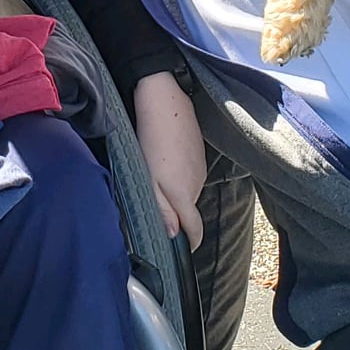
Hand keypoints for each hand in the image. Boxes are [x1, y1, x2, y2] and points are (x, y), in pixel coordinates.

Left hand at [133, 72, 205, 248]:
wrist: (165, 100)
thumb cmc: (152, 139)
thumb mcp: (149, 179)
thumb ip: (161, 209)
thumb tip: (172, 236)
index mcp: (184, 195)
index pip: (195, 232)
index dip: (187, 244)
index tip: (176, 249)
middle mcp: (197, 185)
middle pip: (189, 212)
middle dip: (175, 218)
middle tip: (152, 210)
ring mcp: (200, 169)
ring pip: (188, 193)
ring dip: (174, 194)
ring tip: (154, 183)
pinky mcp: (199, 154)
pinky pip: (189, 176)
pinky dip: (177, 176)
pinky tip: (163, 163)